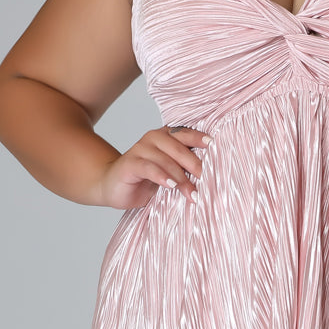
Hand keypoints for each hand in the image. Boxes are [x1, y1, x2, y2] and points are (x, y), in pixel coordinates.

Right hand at [96, 125, 212, 209]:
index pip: (185, 134)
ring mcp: (140, 149)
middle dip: (195, 165)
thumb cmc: (146, 181)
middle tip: (208, 181)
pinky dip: (162, 176)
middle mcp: (153, 138)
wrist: (114, 188)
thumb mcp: (170, 173)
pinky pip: (149, 168)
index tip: (214, 146)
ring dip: (181, 178)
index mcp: (165, 137)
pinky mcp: (129, 163)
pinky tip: (171, 186)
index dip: (199, 139)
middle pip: (179, 148)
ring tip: (192, 194)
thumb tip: (212, 177)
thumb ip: (185, 169)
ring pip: (166, 160)